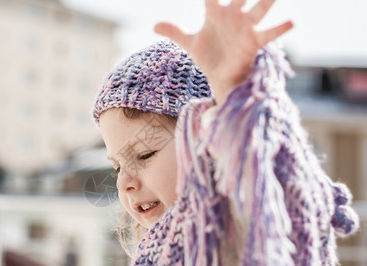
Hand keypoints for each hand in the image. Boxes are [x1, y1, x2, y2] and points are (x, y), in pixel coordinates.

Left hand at [154, 0, 292, 102]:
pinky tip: (291, 22)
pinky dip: (280, 29)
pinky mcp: (254, 42)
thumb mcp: (190, 43)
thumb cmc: (208, 55)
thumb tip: (154, 26)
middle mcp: (233, 16)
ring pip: (258, 9)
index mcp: (215, 13)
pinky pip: (269, 34)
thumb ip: (175, 32)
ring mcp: (245, 28)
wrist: (220, 76)